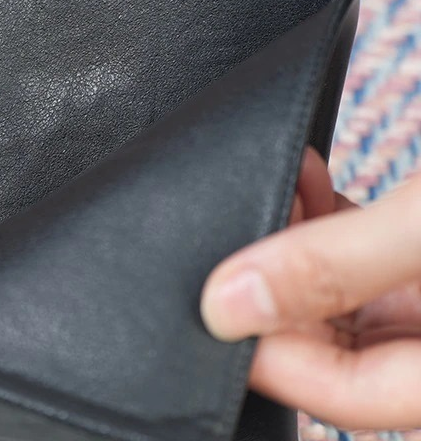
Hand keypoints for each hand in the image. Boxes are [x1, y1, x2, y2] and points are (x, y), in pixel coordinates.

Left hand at [202, 148, 420, 429]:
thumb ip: (335, 266)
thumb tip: (230, 305)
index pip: (341, 393)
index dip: (262, 352)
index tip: (206, 301)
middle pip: (333, 342)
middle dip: (271, 279)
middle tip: (234, 223)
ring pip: (339, 292)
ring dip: (293, 237)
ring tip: (271, 185)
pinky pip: (362, 253)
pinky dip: (328, 217)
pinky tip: (305, 175)